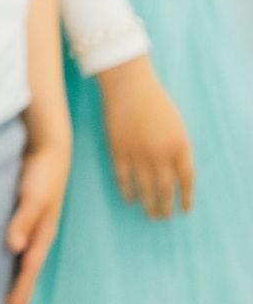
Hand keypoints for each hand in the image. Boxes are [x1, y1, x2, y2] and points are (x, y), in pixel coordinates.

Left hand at [5, 128, 69, 303]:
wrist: (47, 147)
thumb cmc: (41, 172)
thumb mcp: (33, 195)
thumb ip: (23, 218)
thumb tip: (14, 247)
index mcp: (42, 234)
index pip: (28, 270)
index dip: (20, 293)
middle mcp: (36, 234)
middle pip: (25, 270)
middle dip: (19, 294)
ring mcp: (30, 225)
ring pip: (20, 259)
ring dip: (13, 278)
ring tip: (3, 299)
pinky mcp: (20, 215)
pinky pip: (13, 243)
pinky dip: (7, 257)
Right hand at [97, 56, 195, 218]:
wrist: (129, 85)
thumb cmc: (155, 103)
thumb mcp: (177, 127)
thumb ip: (178, 150)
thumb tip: (176, 176)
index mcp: (178, 145)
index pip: (186, 179)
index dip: (186, 197)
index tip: (184, 210)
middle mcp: (159, 152)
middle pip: (165, 188)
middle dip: (165, 206)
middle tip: (163, 217)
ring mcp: (137, 152)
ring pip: (144, 187)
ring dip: (148, 203)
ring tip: (149, 214)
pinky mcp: (117, 149)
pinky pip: (122, 177)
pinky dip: (126, 190)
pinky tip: (129, 198)